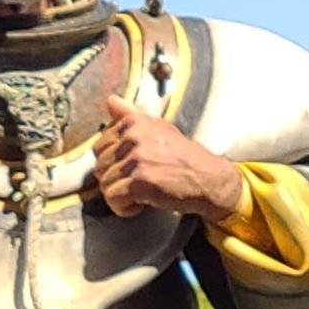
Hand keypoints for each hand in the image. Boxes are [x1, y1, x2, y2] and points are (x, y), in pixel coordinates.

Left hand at [93, 96, 242, 220]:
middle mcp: (134, 137)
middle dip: (116, 180)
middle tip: (139, 182)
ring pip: (104, 184)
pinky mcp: (140, 182)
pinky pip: (113, 199)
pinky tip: (141, 204)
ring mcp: (137, 159)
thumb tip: (110, 100)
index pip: (99, 147)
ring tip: (142, 192)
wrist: (208, 179)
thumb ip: (130, 116)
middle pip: (100, 167)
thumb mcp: (159, 128)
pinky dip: (125, 208)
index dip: (113, 163)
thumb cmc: (183, 156)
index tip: (133, 168)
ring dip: (121, 195)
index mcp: (134, 123)